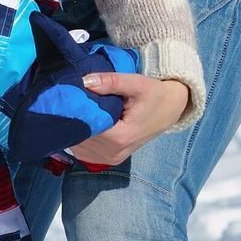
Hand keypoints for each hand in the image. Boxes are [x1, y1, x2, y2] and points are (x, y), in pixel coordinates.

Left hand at [67, 70, 188, 167]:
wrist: (169, 110)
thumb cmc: (154, 95)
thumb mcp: (137, 83)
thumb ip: (111, 81)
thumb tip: (84, 81)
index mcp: (120, 137)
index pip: (86, 126)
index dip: (76, 111)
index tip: (72, 96)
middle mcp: (113, 153)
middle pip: (80, 136)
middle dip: (75, 118)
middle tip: (74, 101)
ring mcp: (110, 159)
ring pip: (79, 145)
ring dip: (76, 128)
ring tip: (82, 111)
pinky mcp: (107, 160)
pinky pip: (83, 151)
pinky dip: (80, 138)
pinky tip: (86, 123)